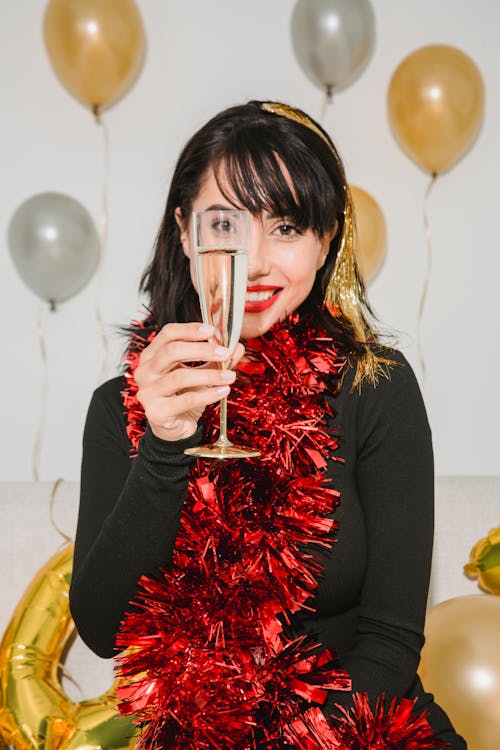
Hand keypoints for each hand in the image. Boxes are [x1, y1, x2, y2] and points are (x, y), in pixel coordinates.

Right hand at [134, 322, 244, 441]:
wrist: (173, 427)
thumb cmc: (183, 395)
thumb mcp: (201, 374)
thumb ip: (216, 360)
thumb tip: (237, 347)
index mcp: (152, 356)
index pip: (167, 334)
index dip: (190, 329)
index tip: (212, 331)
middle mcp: (145, 372)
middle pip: (172, 351)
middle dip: (202, 350)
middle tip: (224, 353)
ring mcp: (148, 392)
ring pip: (180, 376)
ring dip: (209, 375)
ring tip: (229, 376)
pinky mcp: (157, 412)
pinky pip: (186, 400)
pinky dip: (208, 394)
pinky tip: (223, 391)